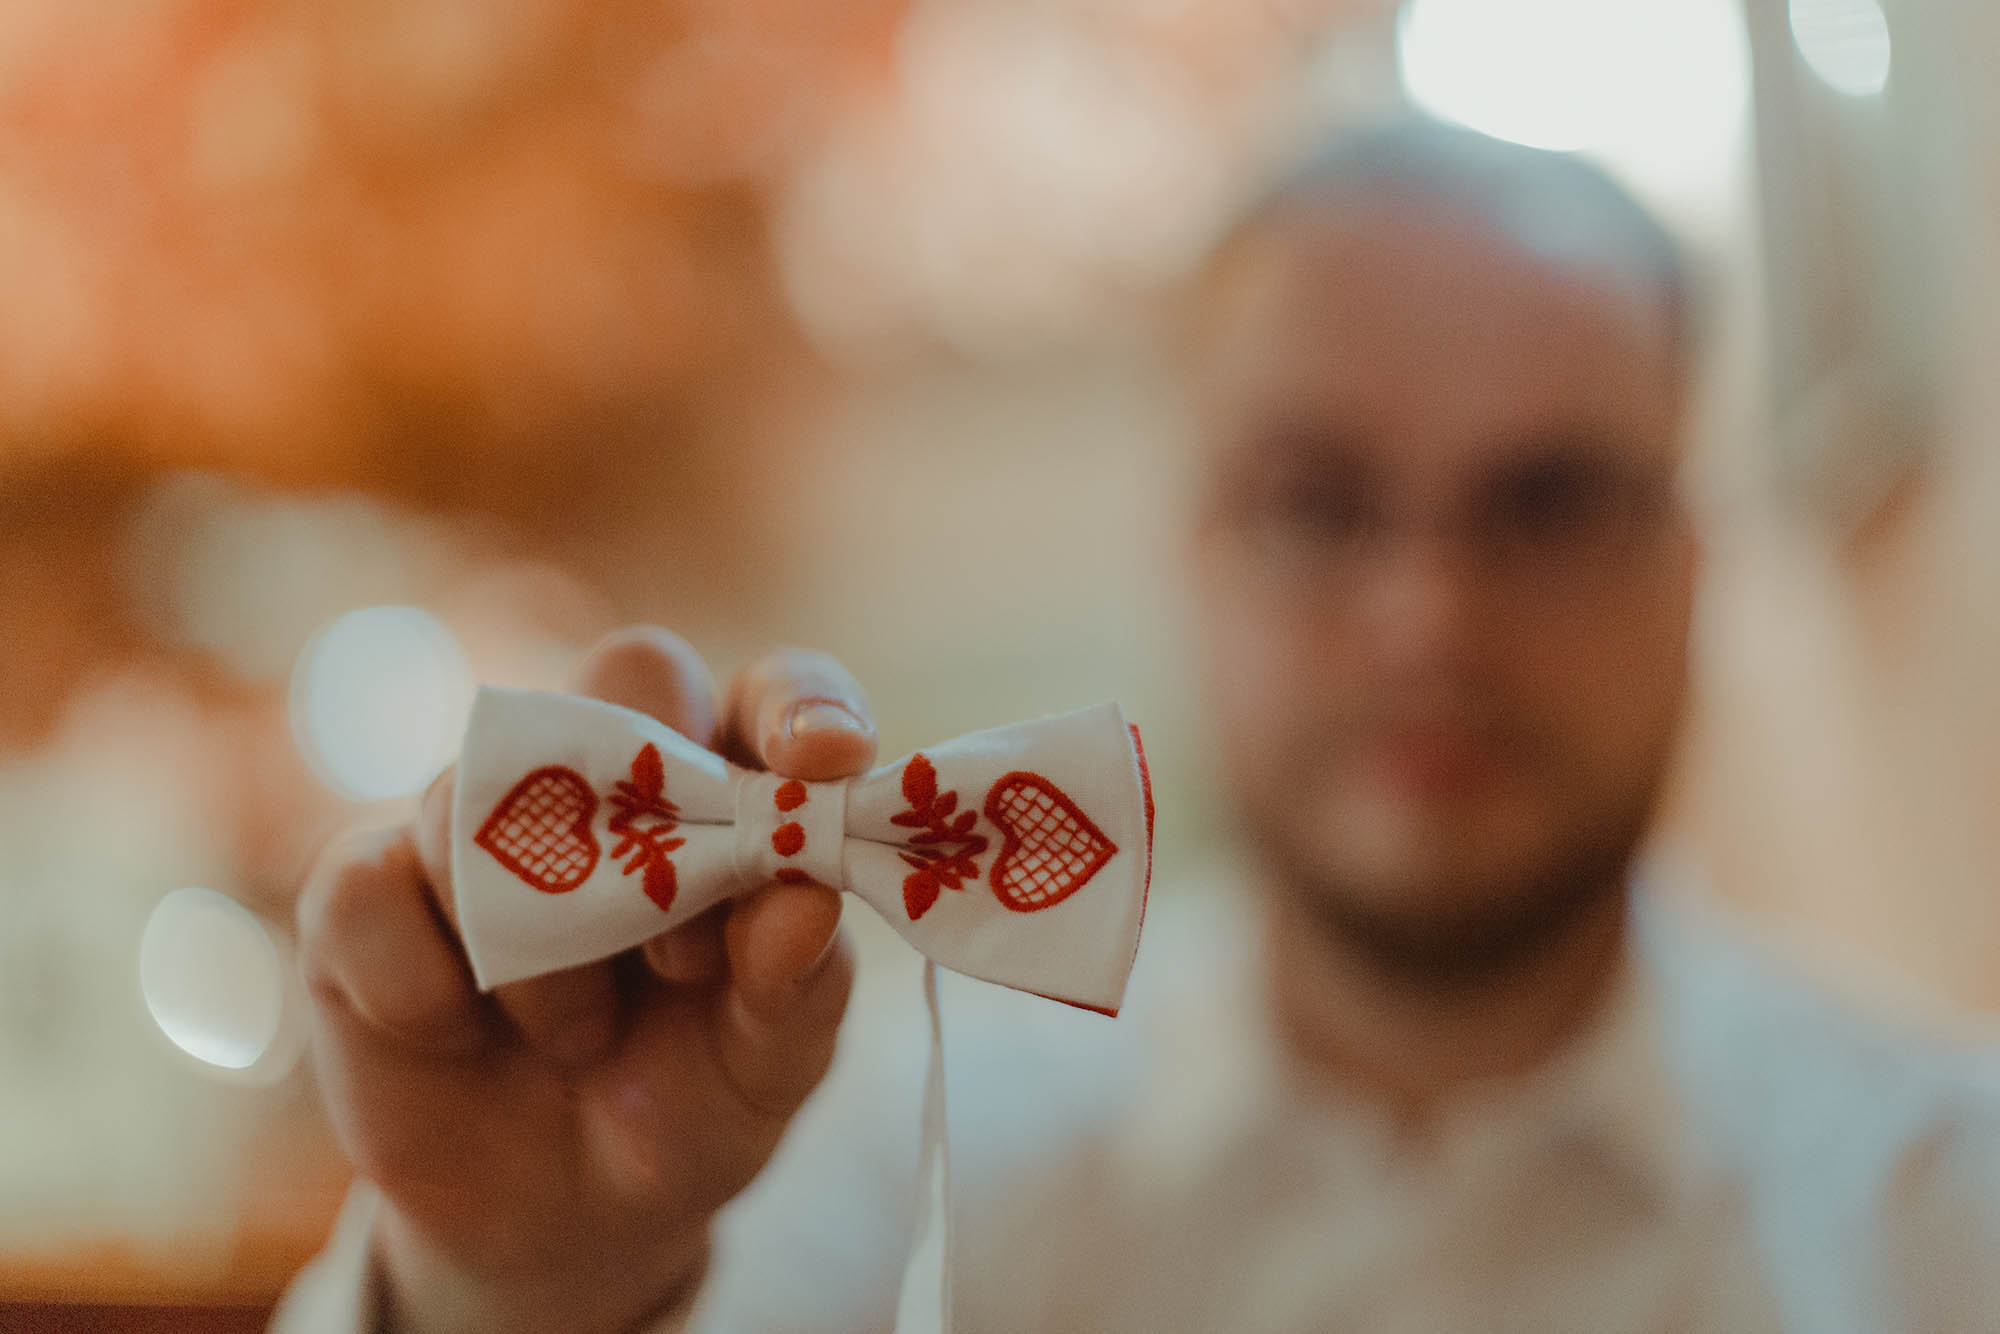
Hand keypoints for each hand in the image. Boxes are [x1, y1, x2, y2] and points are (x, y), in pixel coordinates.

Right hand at [297, 627, 873, 1333]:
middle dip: (660, 798)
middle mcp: (606, 776)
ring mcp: (476, 819)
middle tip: (682, 953)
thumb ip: (797, 987)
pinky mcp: (361, 889)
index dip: (801, 704)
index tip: (824, 756)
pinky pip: (369, 887)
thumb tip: (807, 904)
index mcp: (733, 796)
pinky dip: (421, 987)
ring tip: (580, 1041)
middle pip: (631, 672)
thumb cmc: (687, 1105)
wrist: (556, 1217)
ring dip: (549, 950)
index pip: (776, 694)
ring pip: (485, 792)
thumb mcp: (766, 1070)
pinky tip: (456, 1036)